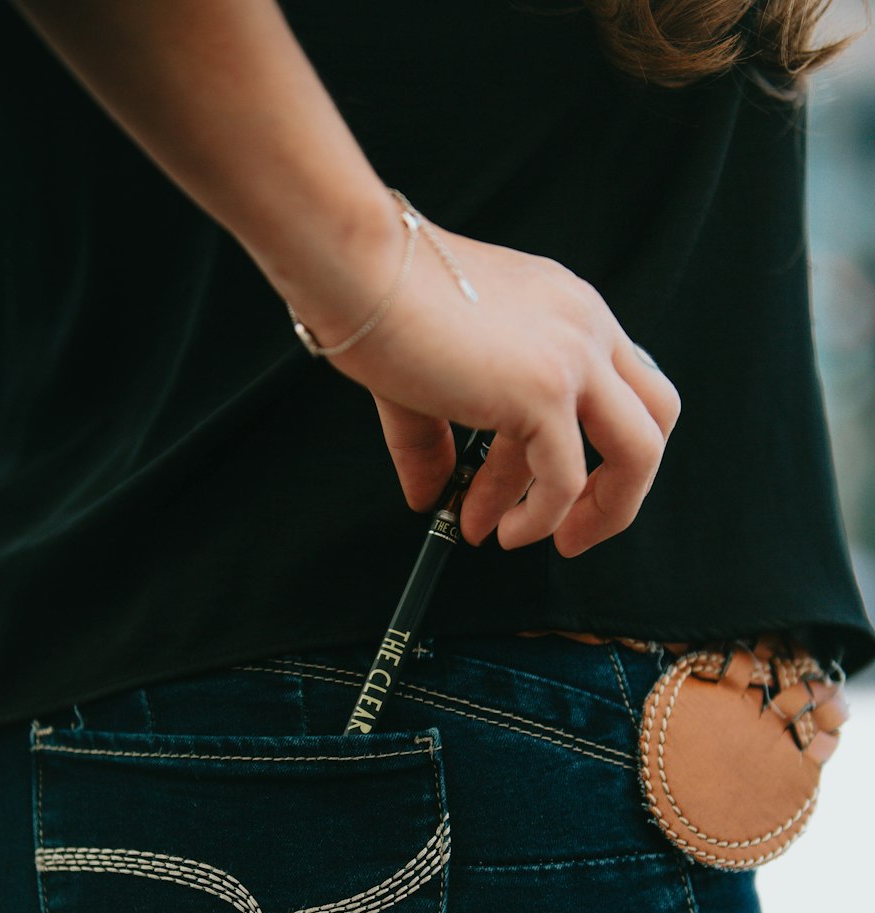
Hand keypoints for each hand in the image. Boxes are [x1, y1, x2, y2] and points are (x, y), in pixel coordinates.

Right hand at [319, 225, 680, 553]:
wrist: (358, 271)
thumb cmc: (380, 301)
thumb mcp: (423, 379)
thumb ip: (435, 442)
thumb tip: (429, 496)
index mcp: (565, 308)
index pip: (614, 387)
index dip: (587, 446)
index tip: (530, 487)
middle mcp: (584, 326)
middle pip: (655, 417)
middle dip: (620, 486)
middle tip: (571, 530)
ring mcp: (574, 357)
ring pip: (638, 452)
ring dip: (599, 513)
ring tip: (526, 540)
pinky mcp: (545, 392)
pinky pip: (565, 480)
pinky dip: (538, 520)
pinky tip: (497, 532)